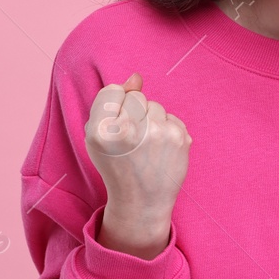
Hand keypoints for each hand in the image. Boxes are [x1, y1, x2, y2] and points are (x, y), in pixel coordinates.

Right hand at [83, 73, 191, 258]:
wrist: (141, 201)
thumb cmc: (116, 165)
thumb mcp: (98, 136)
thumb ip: (111, 102)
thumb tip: (136, 77)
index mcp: (102, 131)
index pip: (112, 91)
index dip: (114, 108)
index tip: (115, 129)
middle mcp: (130, 131)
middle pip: (136, 96)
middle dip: (134, 113)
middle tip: (132, 141)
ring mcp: (158, 134)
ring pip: (155, 105)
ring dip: (151, 121)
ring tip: (145, 147)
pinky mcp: (180, 138)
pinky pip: (171, 117)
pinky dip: (166, 130)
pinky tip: (159, 150)